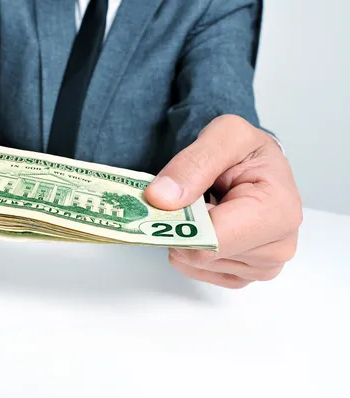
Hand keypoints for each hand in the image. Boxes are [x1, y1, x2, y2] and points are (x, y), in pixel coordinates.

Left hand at [144, 115, 302, 288]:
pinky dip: (190, 250)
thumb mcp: (223, 135)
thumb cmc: (246, 151)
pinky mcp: (247, 275)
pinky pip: (199, 271)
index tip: (170, 199)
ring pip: (196, 264)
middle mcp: (279, 246)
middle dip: (183, 226)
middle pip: (201, 255)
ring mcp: (264, 266)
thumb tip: (160, 199)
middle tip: (192, 198)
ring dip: (187, 236)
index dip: (180, 221)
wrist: (256, 165)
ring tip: (206, 208)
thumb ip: (192, 164)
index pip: (212, 239)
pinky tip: (204, 226)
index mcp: (278, 211)